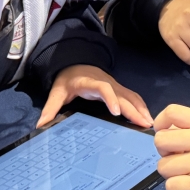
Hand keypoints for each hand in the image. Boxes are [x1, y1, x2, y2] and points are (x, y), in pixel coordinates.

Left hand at [37, 64, 152, 127]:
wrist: (76, 64)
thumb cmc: (68, 79)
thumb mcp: (57, 91)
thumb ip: (51, 107)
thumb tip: (40, 125)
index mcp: (91, 83)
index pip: (103, 88)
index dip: (111, 98)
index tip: (117, 112)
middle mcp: (107, 83)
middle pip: (123, 95)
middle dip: (134, 109)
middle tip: (144, 124)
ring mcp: (115, 86)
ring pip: (131, 96)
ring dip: (141, 109)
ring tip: (149, 124)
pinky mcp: (120, 90)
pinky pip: (133, 97)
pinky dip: (141, 107)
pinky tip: (147, 119)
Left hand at [153, 104, 189, 189]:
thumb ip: (189, 128)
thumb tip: (161, 130)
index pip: (172, 112)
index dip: (161, 124)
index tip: (166, 134)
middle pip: (161, 140)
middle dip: (164, 153)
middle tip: (179, 158)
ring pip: (163, 166)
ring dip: (171, 173)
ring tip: (188, 174)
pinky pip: (170, 185)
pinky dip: (176, 188)